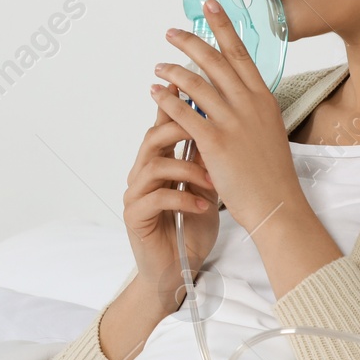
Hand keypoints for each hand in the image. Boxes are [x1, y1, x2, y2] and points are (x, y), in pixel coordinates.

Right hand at [122, 88, 220, 312]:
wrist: (175, 272)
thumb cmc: (190, 229)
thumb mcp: (204, 187)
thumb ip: (205, 158)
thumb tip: (223, 124)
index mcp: (159, 163)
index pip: (164, 125)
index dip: (177, 105)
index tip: (197, 87)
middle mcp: (142, 174)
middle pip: (153, 137)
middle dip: (180, 129)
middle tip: (207, 131)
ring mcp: (135, 194)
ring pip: (152, 164)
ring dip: (187, 168)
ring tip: (212, 179)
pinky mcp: (136, 217)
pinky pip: (156, 197)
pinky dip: (184, 198)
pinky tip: (205, 204)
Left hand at [149, 0, 303, 241]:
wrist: (276, 203)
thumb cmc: (271, 173)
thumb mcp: (268, 130)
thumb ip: (251, 108)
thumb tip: (235, 91)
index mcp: (262, 98)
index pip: (240, 52)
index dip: (222, 26)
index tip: (209, 5)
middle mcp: (248, 103)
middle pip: (214, 60)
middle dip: (189, 41)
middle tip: (170, 32)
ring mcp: (233, 121)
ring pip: (196, 84)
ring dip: (172, 71)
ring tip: (157, 66)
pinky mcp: (216, 142)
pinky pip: (184, 113)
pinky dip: (167, 99)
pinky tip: (155, 92)